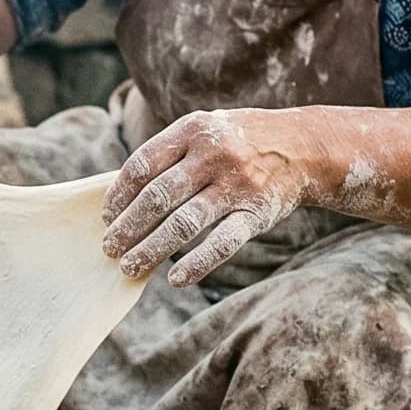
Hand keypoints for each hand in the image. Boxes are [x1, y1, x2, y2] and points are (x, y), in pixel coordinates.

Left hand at [101, 109, 312, 285]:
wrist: (304, 147)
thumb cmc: (238, 141)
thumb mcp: (205, 130)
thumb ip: (169, 154)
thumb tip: (121, 194)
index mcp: (193, 130)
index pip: (142, 165)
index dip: (119, 194)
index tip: (105, 216)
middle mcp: (213, 155)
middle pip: (158, 197)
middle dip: (127, 226)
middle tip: (108, 247)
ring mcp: (237, 186)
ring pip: (183, 223)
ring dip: (151, 249)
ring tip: (128, 267)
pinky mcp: (257, 213)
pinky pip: (222, 243)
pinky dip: (197, 264)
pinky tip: (175, 279)